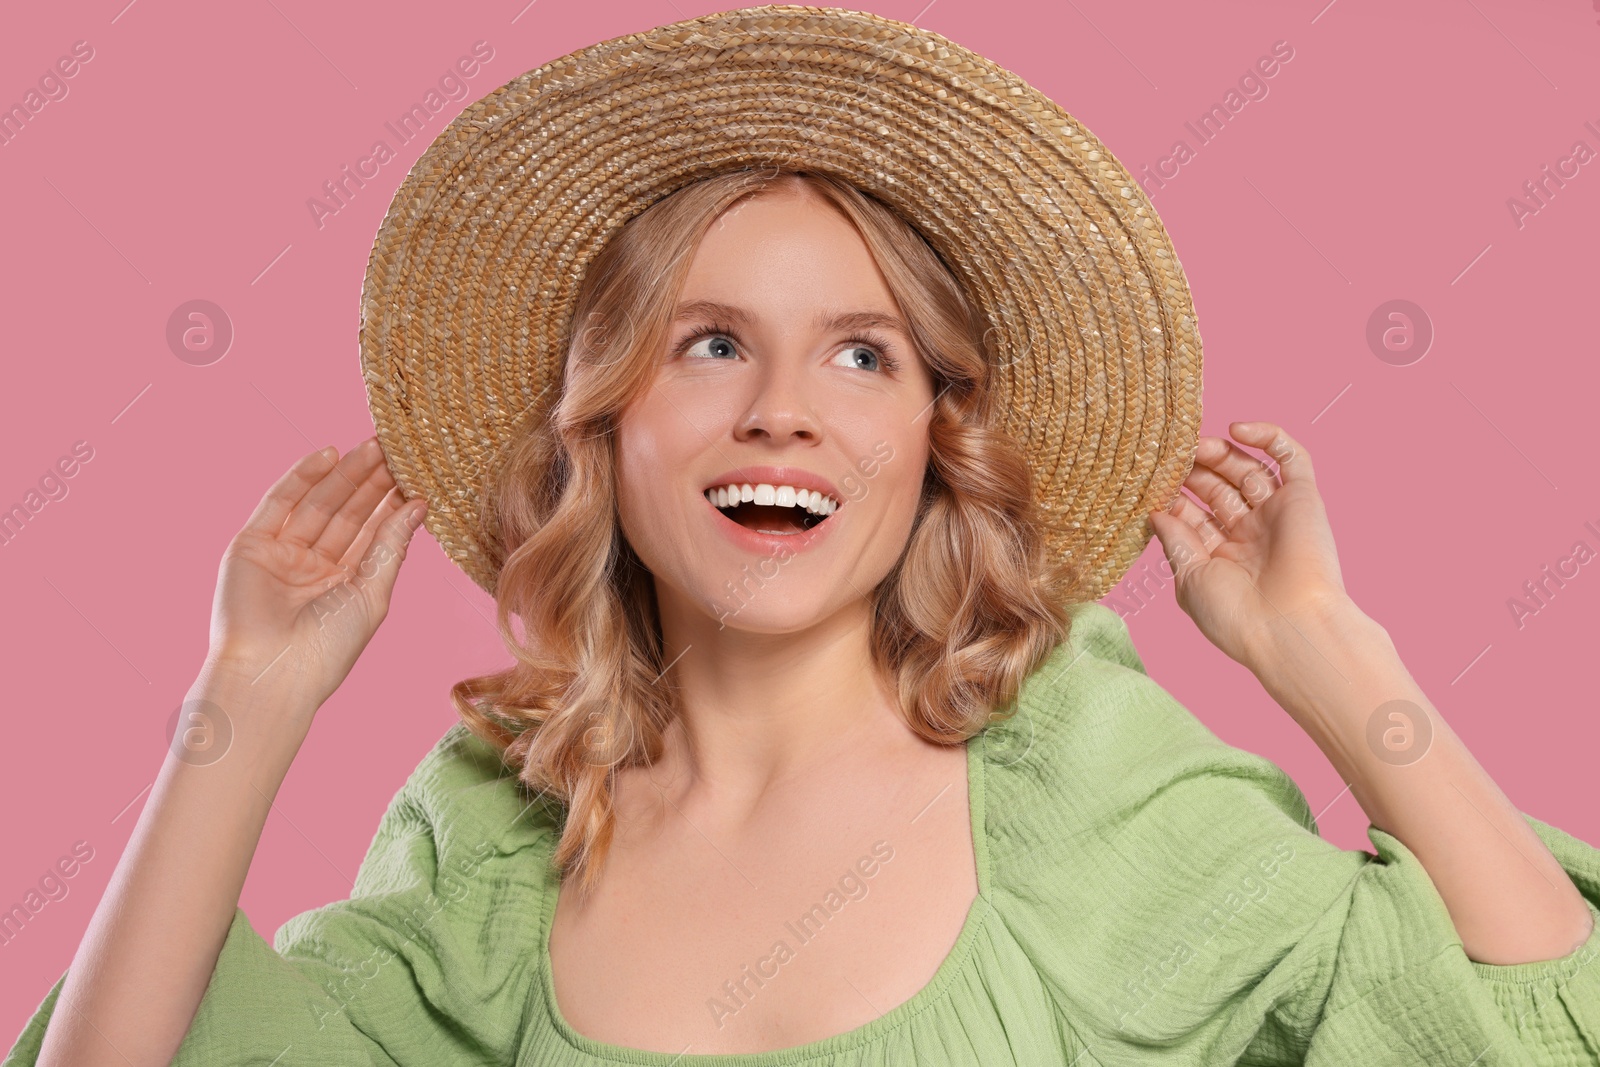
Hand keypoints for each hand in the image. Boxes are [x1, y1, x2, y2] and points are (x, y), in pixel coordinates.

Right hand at [205, 438, 428, 708]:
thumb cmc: (328, 647)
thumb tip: (419, 504)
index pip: (373, 532)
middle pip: (348, 512)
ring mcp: (282, 553)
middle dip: (373, 481)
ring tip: (375, 445)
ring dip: (346, 473)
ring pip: (318, 503)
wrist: (272, 673)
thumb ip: (392, 545)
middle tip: (399, 449)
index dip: (393, 502)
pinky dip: (302, 476)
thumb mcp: (372, 593)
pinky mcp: (251, 545)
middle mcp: (314, 565)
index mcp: (346, 583)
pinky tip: (330, 454)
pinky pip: (279, 502)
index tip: (419, 472)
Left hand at [1147, 421, 1355, 670]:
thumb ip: (1175, 541)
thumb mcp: (1190, 577)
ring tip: (1195, 444)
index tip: (1148, 480)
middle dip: (1193, 469)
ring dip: (1220, 452)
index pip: (1193, 514)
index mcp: (1221, 557)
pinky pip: (1291, 457)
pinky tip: (1237, 429)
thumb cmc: (1234, 616)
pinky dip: (1268, 436)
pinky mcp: (1304, 498)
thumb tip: (1157, 512)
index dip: (1173, 494)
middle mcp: (1250, 533)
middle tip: (1170, 453)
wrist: (1288, 627)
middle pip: (1218, 487)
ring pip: (1247, 469)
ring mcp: (1276, 514)